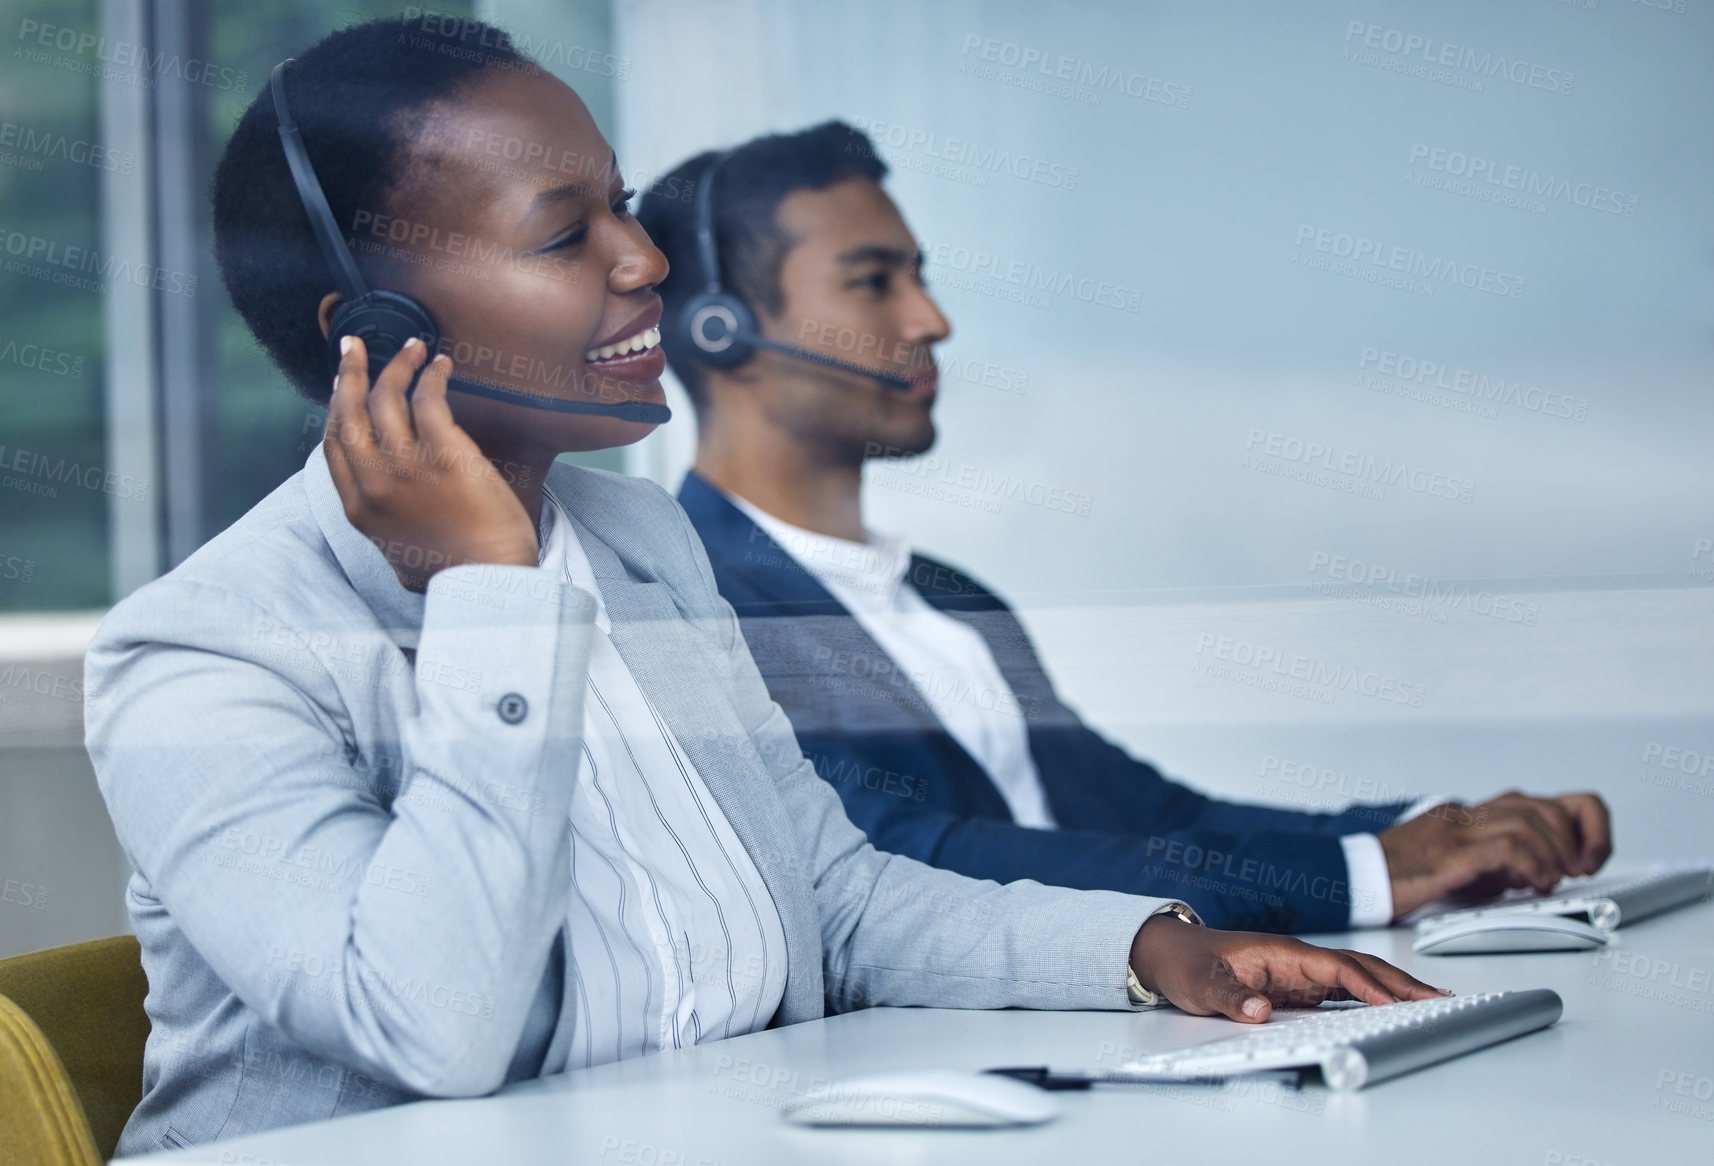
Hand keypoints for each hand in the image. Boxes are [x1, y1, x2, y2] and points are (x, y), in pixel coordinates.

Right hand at [325, 336, 538, 591]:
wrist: (490, 579)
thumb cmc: (456, 574)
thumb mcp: (401, 559)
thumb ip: (388, 531)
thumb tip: (391, 519)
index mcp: (360, 509)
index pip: (335, 445)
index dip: (337, 407)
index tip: (343, 384)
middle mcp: (374, 482)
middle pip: (351, 414)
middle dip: (350, 374)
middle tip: (354, 346)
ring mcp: (406, 466)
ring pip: (386, 399)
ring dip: (396, 366)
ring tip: (411, 348)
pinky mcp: (444, 453)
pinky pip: (428, 400)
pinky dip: (431, 376)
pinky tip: (440, 365)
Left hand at [1128, 915, 1445, 1022]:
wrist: (1170, 951)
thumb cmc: (1187, 963)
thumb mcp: (1199, 984)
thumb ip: (1228, 997)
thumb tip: (1258, 1010)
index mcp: (1282, 952)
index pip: (1338, 967)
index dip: (1369, 986)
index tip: (1396, 1005)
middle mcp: (1299, 958)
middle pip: (1361, 967)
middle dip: (1401, 983)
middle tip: (1440, 1001)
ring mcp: (1302, 969)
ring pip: (1360, 976)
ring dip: (1396, 988)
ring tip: (1433, 1003)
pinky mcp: (1300, 983)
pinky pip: (1346, 988)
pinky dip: (1375, 995)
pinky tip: (1395, 1007)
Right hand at [1380, 791, 1612, 917]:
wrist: (1359, 876)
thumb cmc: (1404, 875)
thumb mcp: (1462, 864)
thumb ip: (1497, 860)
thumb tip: (1535, 872)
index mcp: (1476, 814)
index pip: (1547, 800)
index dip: (1581, 825)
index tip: (1587, 859)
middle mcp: (1472, 814)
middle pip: (1547, 806)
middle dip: (1579, 842)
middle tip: (1578, 873)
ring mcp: (1460, 829)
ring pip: (1532, 822)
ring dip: (1556, 856)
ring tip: (1553, 882)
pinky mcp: (1450, 853)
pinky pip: (1507, 847)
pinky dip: (1533, 865)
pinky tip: (1534, 884)